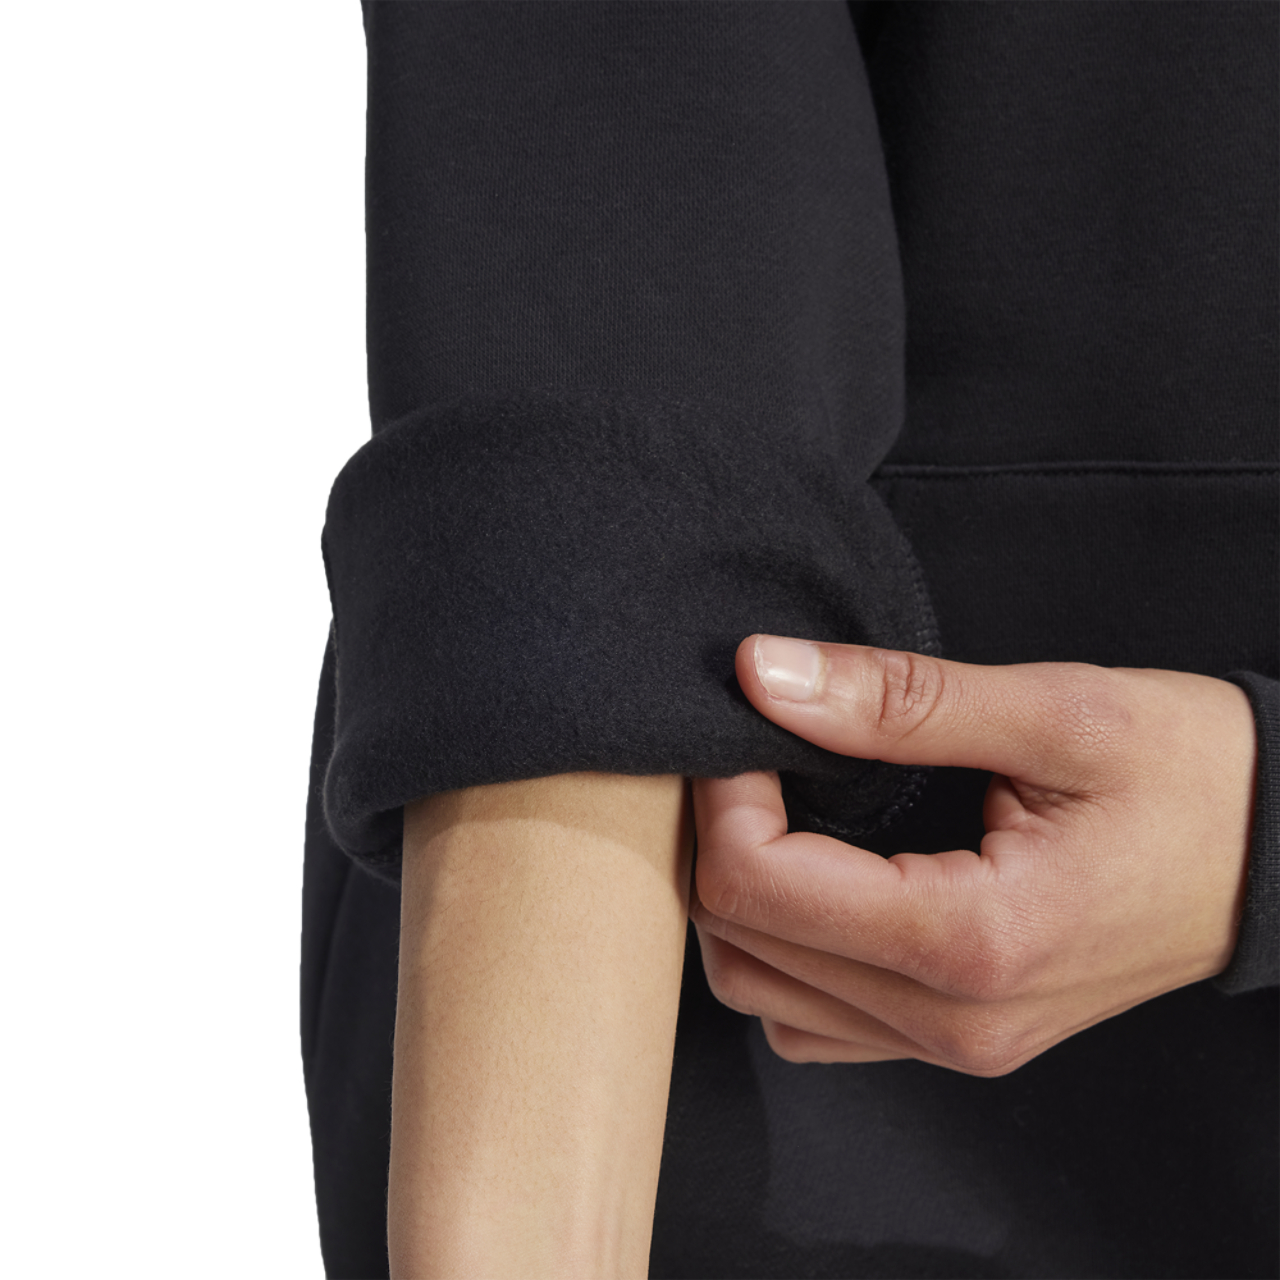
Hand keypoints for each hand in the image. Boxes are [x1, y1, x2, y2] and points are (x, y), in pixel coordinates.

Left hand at [691, 636, 1256, 1075]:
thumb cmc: (1193, 776)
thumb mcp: (1054, 712)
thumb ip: (897, 699)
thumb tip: (763, 674)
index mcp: (972, 942)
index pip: (758, 888)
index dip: (723, 797)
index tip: (749, 727)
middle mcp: (952, 1021)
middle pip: (741, 948)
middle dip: (717, 842)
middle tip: (753, 757)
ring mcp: (954, 1045)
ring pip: (762, 994)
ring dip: (739, 902)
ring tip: (772, 811)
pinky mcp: (958, 1039)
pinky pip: (816, 1021)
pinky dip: (782, 952)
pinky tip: (812, 881)